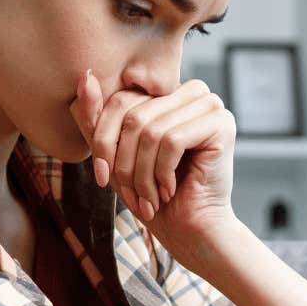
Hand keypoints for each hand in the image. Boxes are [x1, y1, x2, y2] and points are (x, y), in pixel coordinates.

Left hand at [75, 69, 237, 244]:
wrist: (190, 229)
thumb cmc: (152, 192)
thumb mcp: (114, 154)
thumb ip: (97, 116)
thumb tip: (85, 76)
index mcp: (167, 93)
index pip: (121, 101)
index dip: (105, 142)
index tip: (103, 179)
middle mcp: (191, 92)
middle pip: (134, 116)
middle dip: (125, 163)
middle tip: (131, 196)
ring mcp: (210, 104)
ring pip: (151, 130)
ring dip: (143, 174)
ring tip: (149, 199)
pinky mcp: (221, 123)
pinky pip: (172, 141)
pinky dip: (162, 173)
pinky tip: (170, 190)